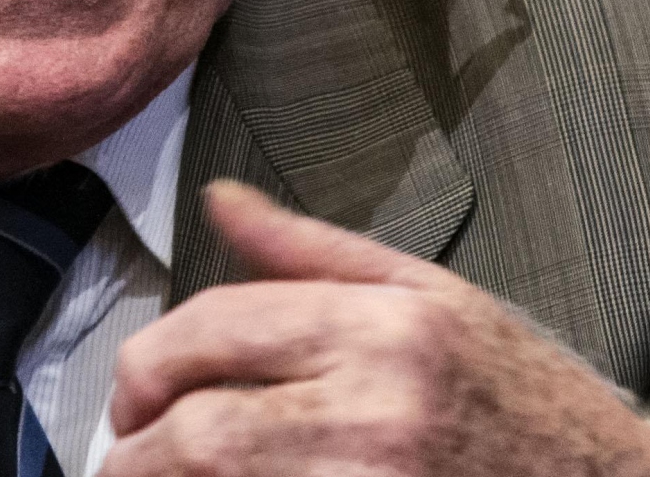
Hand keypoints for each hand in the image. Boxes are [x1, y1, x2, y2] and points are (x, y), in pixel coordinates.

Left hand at [103, 181, 649, 476]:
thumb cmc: (523, 395)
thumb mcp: (430, 295)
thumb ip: (309, 253)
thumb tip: (220, 198)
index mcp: (380, 327)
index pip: (212, 330)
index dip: (146, 364)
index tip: (133, 393)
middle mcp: (375, 409)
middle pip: (198, 430)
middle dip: (134, 444)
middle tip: (126, 450)